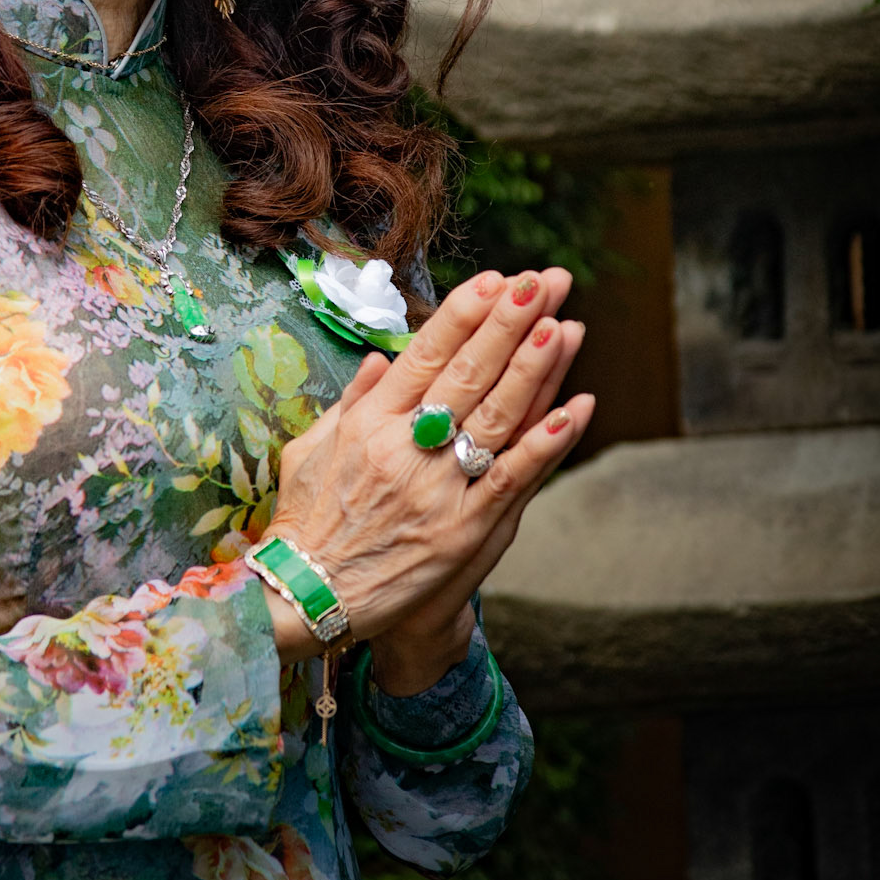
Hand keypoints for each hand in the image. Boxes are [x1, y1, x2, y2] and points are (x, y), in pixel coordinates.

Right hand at [257, 268, 592, 681]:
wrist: (305, 600)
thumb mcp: (310, 450)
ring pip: (494, 417)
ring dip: (532, 368)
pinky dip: (544, 444)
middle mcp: (402, 447)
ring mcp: (435, 489)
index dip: (462, 314)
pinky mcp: (461, 532)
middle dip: (506, 322)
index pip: (423, 354)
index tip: (493, 278)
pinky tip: (574, 410)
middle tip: (539, 280)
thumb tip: (379, 359)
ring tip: (561, 323)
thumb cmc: (305, 523)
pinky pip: (512, 479)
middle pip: (465, 373)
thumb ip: (348, 402)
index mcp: (367, 422)